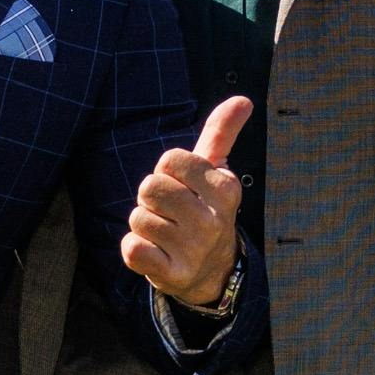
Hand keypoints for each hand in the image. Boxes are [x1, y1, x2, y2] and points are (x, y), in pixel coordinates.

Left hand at [120, 96, 255, 308]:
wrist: (212, 269)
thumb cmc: (204, 208)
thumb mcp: (215, 171)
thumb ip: (222, 132)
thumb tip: (243, 99)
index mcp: (225, 188)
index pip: (170, 160)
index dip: (168, 171)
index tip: (183, 186)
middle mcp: (213, 220)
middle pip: (150, 187)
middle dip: (152, 198)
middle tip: (171, 212)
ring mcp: (194, 249)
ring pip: (138, 217)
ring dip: (144, 225)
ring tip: (165, 233)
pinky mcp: (173, 274)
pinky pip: (131, 249)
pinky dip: (135, 249)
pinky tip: (156, 252)